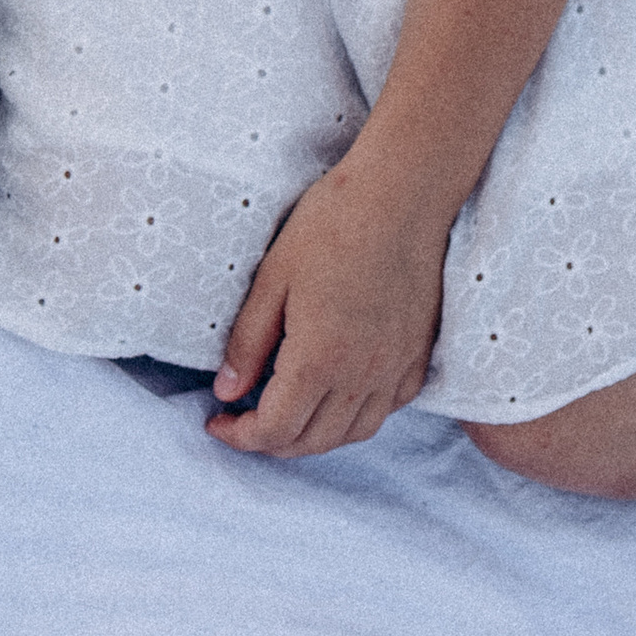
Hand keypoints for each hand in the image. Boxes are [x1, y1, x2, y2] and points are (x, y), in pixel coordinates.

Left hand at [205, 155, 450, 458]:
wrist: (403, 194)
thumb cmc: (333, 224)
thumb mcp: (273, 278)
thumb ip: (248, 342)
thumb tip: (226, 393)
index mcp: (319, 358)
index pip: (274, 430)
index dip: (240, 436)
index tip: (217, 421)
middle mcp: (362, 375)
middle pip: (312, 441)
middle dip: (271, 442)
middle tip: (244, 421)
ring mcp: (395, 368)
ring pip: (352, 433)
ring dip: (313, 437)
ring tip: (287, 414)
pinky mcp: (418, 356)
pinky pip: (387, 410)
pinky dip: (355, 418)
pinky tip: (337, 394)